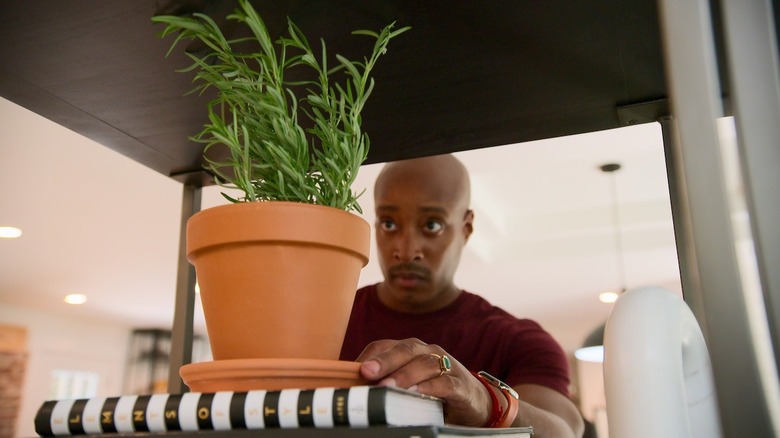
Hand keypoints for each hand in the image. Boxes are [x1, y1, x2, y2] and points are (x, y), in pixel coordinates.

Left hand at [355, 338, 492, 426]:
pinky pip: (445, 383)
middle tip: (367, 372)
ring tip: (388, 386)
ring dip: (405, 375)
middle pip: (405, 350)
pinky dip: (431, 388)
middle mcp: (427, 352)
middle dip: (384, 360)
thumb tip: (350, 390)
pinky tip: (418, 393)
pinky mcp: (461, 386)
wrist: (473, 402)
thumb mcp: (407, 385)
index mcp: (410, 350)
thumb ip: (384, 382)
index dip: (369, 355)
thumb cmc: (432, 392)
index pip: (386, 345)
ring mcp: (446, 367)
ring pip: (424, 364)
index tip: (350, 369)